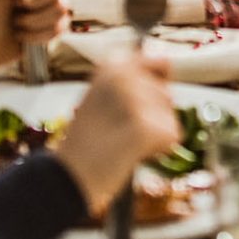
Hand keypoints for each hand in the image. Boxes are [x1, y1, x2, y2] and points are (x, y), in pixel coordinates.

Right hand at [51, 54, 180, 213]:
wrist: (66, 178)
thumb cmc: (88, 141)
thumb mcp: (107, 96)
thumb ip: (138, 77)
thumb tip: (167, 60)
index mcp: (112, 64)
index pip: (161, 63)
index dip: (151, 93)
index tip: (123, 111)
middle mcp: (123, 75)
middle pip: (166, 96)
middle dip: (151, 118)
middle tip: (116, 132)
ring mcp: (134, 99)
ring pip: (170, 117)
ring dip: (153, 134)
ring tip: (119, 142)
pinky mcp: (145, 125)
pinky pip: (172, 137)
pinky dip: (158, 150)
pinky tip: (130, 153)